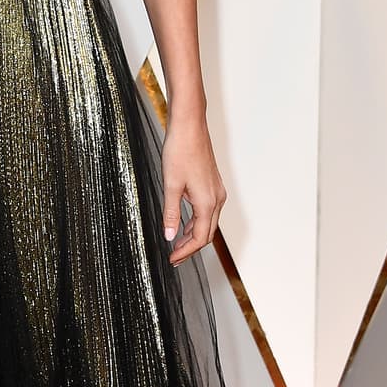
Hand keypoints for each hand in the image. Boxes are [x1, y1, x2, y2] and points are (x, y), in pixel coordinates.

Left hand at [160, 114, 225, 264]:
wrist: (190, 126)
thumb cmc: (180, 151)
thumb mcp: (170, 185)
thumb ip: (171, 213)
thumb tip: (169, 236)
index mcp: (208, 202)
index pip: (200, 238)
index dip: (186, 252)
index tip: (172, 259)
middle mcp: (217, 199)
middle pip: (207, 233)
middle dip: (191, 247)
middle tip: (174, 257)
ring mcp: (216, 191)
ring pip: (208, 222)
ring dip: (193, 235)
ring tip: (176, 243)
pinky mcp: (212, 184)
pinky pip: (207, 211)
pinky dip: (195, 221)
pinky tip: (182, 223)